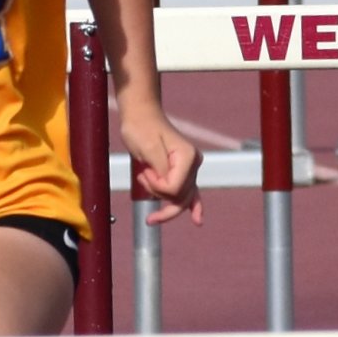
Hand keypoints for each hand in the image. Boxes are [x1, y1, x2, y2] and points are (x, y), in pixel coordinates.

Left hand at [122, 111, 203, 226]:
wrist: (140, 116)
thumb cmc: (140, 128)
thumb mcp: (148, 148)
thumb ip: (161, 170)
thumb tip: (170, 189)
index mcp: (187, 157)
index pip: (174, 188)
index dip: (156, 186)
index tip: (144, 171)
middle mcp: (193, 163)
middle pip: (179, 197)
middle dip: (157, 192)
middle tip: (142, 175)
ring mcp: (190, 168)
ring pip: (180, 198)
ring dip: (160, 194)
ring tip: (146, 175)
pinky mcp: (183, 171)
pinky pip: (190, 193)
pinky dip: (194, 207)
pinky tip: (197, 220)